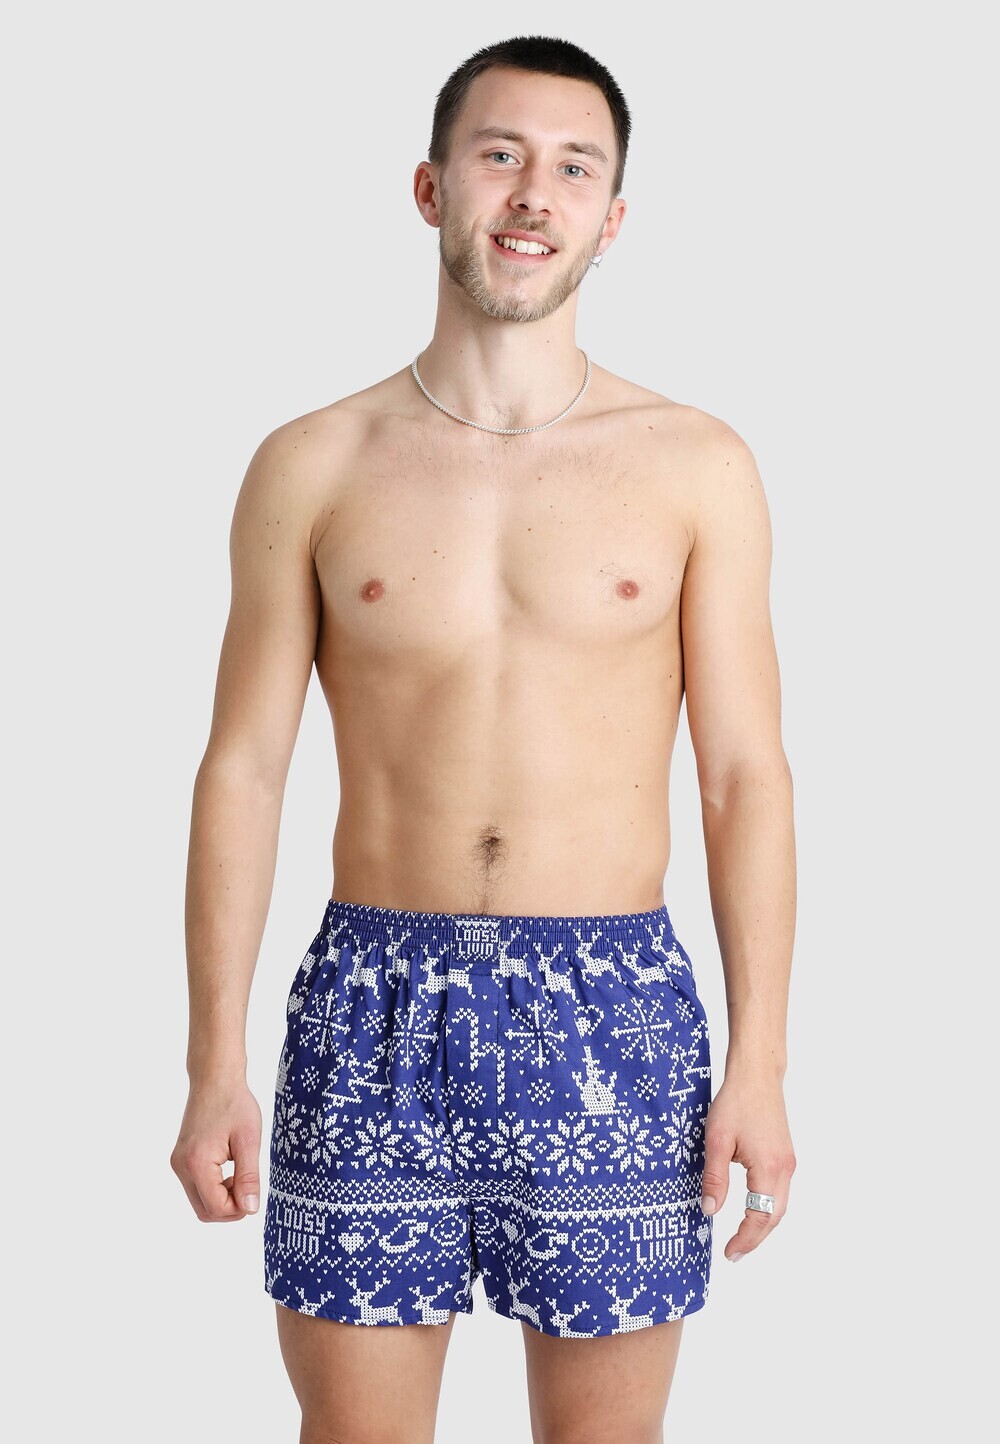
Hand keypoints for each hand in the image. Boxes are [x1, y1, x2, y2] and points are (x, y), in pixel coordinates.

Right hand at [170, 1077, 262, 1221]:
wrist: (215, 1079)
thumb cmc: (235, 1104)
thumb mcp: (249, 1140)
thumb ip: (248, 1177)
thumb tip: (251, 1209)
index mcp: (197, 1163)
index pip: (215, 1208)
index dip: (239, 1209)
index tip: (255, 1194)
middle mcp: (181, 1166)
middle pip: (204, 1211)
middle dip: (229, 1208)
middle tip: (249, 1188)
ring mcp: (178, 1163)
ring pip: (199, 1201)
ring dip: (221, 1199)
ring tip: (240, 1174)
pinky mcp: (180, 1159)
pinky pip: (196, 1187)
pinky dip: (213, 1188)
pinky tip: (229, 1170)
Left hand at [699, 1070, 795, 1261]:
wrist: (757, 1076)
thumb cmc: (736, 1102)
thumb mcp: (716, 1140)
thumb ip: (714, 1178)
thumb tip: (710, 1210)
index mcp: (769, 1168)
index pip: (760, 1217)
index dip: (745, 1240)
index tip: (729, 1253)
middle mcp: (784, 1169)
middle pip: (774, 1217)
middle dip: (755, 1238)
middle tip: (734, 1253)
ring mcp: (788, 1162)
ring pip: (779, 1206)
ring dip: (763, 1225)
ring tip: (741, 1238)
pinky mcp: (785, 1155)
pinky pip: (778, 1191)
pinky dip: (767, 1208)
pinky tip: (752, 1211)